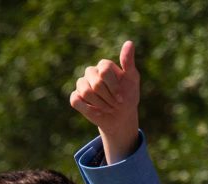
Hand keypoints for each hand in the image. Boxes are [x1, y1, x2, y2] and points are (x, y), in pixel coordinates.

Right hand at [70, 40, 140, 163]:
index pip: (104, 72)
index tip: (121, 98)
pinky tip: (98, 112)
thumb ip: (128, 62)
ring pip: (85, 92)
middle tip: (115, 104)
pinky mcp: (76, 97)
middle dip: (108, 98)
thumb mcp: (132, 80)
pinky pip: (75, 100)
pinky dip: (88, 109)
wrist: (122, 116)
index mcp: (103, 66)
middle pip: (95, 84)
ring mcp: (82, 84)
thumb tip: (129, 42)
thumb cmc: (128, 97)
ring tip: (108, 108)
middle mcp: (91, 72)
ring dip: (100, 104)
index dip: (114, 88)